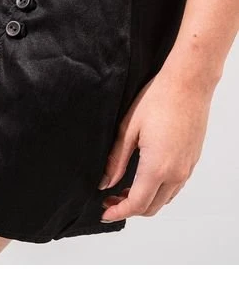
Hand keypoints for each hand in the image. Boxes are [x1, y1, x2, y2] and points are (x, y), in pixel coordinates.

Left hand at [98, 66, 213, 221]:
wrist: (188, 83)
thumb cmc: (158, 100)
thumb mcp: (128, 129)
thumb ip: (115, 160)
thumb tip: (105, 183)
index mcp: (157, 167)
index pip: (137, 204)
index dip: (118, 213)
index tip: (104, 213)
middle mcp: (176, 173)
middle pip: (152, 207)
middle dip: (129, 209)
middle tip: (109, 199)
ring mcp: (187, 168)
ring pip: (165, 199)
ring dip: (145, 201)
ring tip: (124, 189)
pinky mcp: (192, 160)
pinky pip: (175, 187)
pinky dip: (158, 191)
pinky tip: (144, 178)